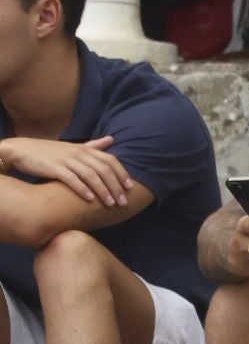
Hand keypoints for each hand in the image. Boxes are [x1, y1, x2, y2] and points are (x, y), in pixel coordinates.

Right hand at [0, 135, 130, 205]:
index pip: (109, 160)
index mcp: (84, 149)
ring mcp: (66, 160)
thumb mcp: (74, 147)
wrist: (23, 150)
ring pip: (90, 175)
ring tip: (110, 204)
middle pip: (103, 169)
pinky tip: (89, 200)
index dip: (121, 173)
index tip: (130, 188)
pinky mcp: (54, 168)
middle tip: (123, 202)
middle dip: (115, 186)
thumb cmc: (51, 152)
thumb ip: (93, 146)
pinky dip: (82, 189)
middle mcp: (77, 153)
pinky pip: (71, 179)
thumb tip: (111, 139)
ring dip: (102, 190)